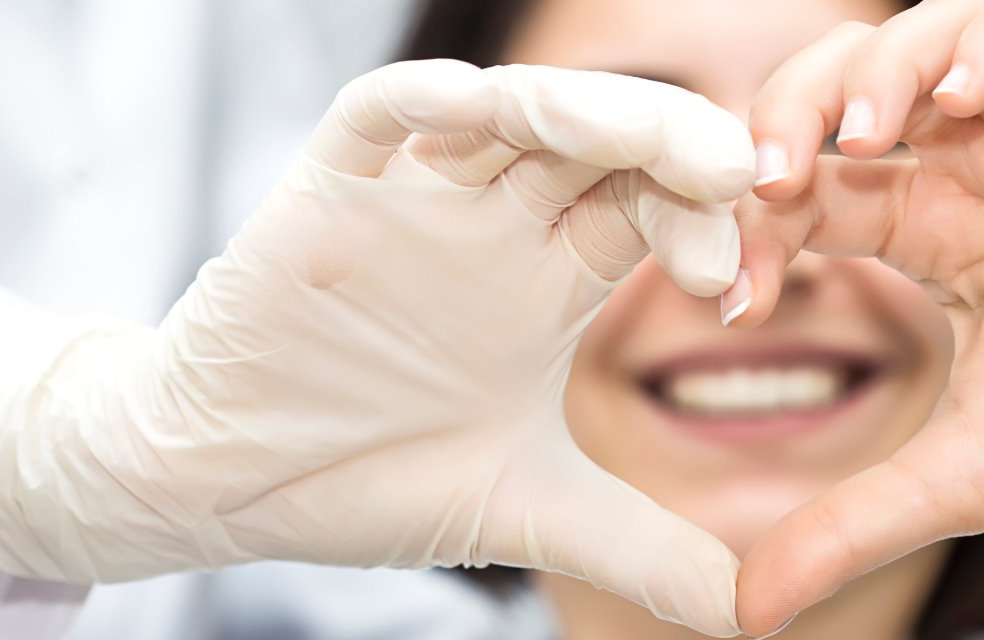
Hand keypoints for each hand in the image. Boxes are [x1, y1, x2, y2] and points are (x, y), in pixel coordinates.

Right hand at [0, 60, 750, 636]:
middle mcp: (494, 222)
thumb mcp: (526, 512)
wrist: (227, 483)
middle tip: (734, 176)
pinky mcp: (326, 191)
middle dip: (671, 145)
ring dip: (578, 107)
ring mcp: (413, 198)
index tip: (735, 284)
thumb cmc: (366, 478)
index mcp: (550, 278)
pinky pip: (375, 117)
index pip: (651, 210)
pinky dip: (422, 102)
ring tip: (639, 136)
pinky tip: (473, 106)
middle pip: (601, 143)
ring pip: (508, 112)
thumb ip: (641, 550)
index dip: (705, 226)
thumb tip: (756, 618)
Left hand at [728, 1, 983, 633]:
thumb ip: (849, 527)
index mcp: (922, 231)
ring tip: (856, 137)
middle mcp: (972, 172)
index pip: (804, 183)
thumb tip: (748, 610)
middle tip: (767, 174)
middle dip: (789, 108)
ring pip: (938, 35)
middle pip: (849, 84)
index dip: (751, 217)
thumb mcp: (955, 482)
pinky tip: (958, 101)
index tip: (734, 293)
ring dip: (879, 66)